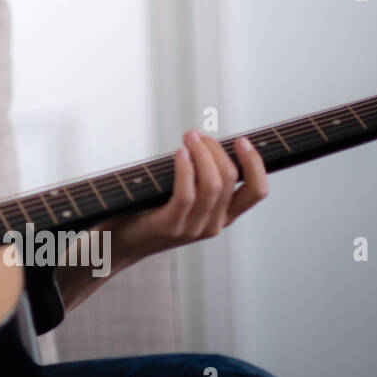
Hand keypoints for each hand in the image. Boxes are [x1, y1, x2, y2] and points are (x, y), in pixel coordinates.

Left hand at [104, 130, 269, 263]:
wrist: (119, 243)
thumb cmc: (149, 211)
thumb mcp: (186, 198)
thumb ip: (201, 178)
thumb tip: (208, 142)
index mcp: (222, 216)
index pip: (256, 192)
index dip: (255, 164)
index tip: (242, 141)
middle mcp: (213, 225)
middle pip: (230, 179)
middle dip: (215, 149)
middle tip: (196, 134)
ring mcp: (192, 228)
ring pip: (211, 185)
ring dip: (201, 153)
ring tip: (188, 137)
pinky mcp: (170, 226)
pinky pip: (186, 195)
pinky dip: (185, 169)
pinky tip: (178, 153)